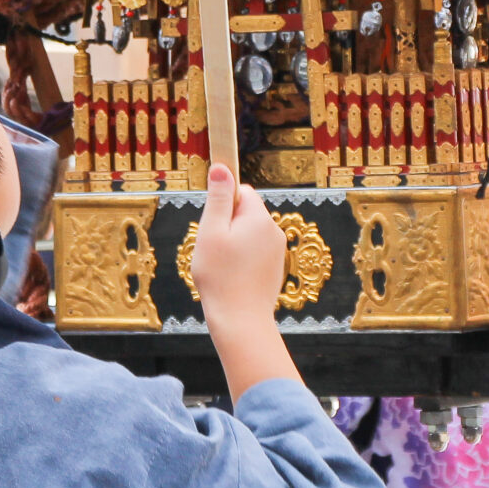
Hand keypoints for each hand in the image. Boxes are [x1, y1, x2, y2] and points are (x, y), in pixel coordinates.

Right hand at [190, 162, 303, 402]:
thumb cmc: (221, 277)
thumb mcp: (211, 231)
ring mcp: (277, 251)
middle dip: (227, 225)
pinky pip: (255, 253)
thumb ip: (218, 198)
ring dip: (234, 243)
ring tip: (221, 266)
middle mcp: (273, 231)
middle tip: (214, 248)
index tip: (212, 223)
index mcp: (259, 217)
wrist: (240, 320)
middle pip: (245, 213)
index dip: (223, 204)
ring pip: (249, 234)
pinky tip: (231, 277)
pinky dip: (242, 260)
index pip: (242, 192)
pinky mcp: (275, 268)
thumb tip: (222, 168)